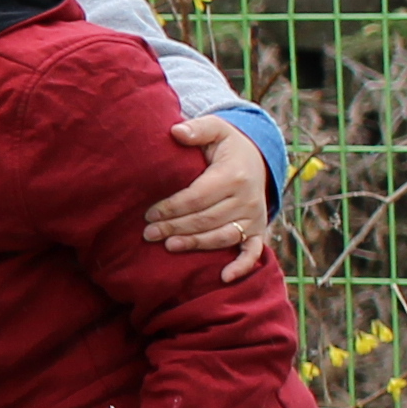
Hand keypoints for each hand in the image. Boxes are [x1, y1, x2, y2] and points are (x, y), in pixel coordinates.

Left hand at [140, 115, 276, 280]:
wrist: (258, 158)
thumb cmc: (227, 146)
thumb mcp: (216, 130)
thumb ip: (197, 129)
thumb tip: (175, 131)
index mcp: (234, 176)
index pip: (197, 197)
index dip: (172, 207)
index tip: (149, 213)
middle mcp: (248, 199)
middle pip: (206, 219)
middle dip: (175, 228)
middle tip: (148, 233)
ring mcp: (254, 217)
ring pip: (222, 237)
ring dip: (195, 244)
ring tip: (168, 246)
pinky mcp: (258, 229)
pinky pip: (253, 251)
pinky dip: (241, 266)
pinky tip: (223, 277)